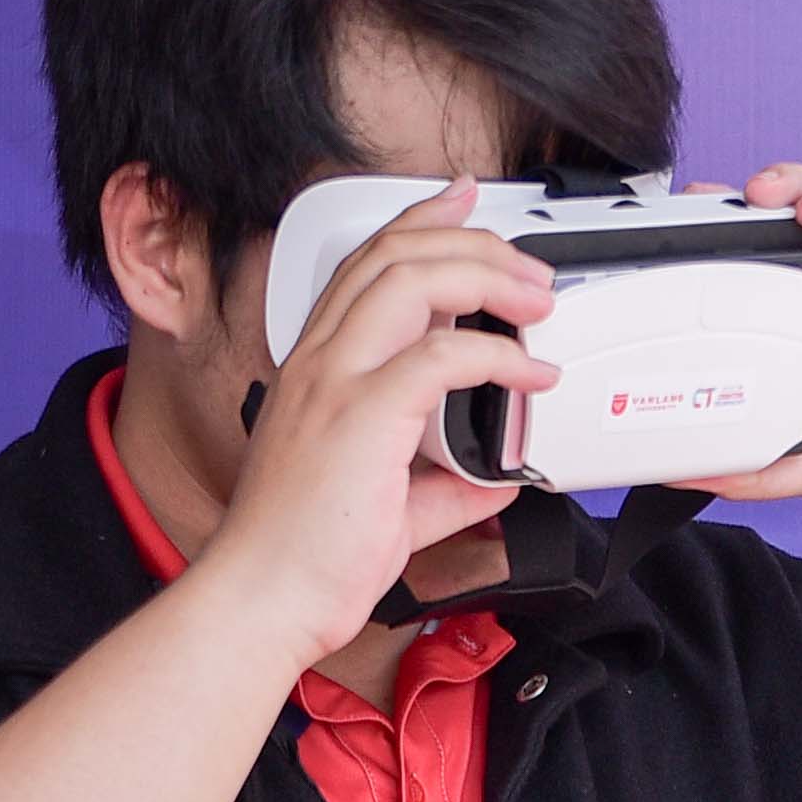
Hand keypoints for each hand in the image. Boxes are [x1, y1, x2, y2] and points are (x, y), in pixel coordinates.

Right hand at [186, 198, 561, 657]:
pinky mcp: (362, 415)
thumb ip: (443, 484)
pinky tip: (533, 377)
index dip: (419, 223)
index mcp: (317, 369)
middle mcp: (320, 361)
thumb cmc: (303, 557)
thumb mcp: (390, 507)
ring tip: (537, 299)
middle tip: (528, 262)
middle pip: (394, 253)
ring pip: (413, 279)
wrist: (264, 599)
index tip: (463, 202)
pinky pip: (443, 357)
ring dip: (488, 275)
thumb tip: (496, 478)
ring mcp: (337, 382)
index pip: (365, 266)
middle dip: (471, 239)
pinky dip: (499, 356)